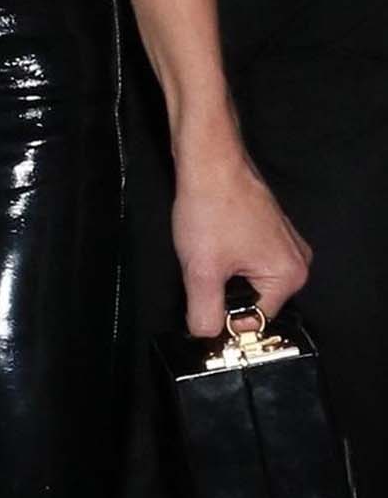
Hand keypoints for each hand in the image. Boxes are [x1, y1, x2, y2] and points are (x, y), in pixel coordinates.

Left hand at [171, 138, 311, 338]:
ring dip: (223, 275)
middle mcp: (296, 260)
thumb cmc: (211, 206)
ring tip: (208, 252)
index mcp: (289, 275)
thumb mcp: (202, 271)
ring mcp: (285, 243)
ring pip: (247, 280)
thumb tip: (206, 336)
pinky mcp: (269, 231)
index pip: (255, 320)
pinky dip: (226, 259)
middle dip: (223, 293)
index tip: (203, 307)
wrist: (208, 161)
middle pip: (253, 300)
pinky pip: (247, 261)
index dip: (225, 318)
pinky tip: (213, 242)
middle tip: (203, 270)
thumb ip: (205, 313)